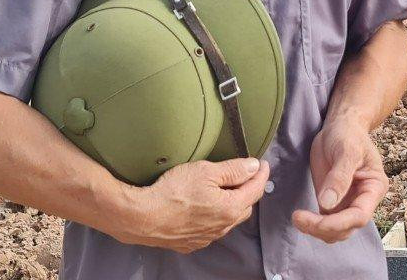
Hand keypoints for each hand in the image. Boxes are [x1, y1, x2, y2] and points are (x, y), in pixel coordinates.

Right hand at [117, 157, 269, 252]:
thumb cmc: (173, 192)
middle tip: (247, 174)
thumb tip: (254, 167)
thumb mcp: (206, 171)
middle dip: (249, 189)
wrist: (142, 217)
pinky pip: (212, 229)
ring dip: (233, 204)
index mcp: (230, 208)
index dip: (261, 174)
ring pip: (229, 219)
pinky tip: (207, 207)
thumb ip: (233, 169)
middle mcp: (222, 227)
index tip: (263, 164)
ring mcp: (207, 237)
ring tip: (227, 189)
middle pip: (245, 206)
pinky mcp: (192, 242)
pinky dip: (216, 216)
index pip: (255, 189)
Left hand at [292, 118, 387, 243]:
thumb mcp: (346, 150)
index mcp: (374, 187)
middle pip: (347, 228)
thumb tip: (327, 204)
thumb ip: (339, 177)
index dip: (339, 223)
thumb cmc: (348, 134)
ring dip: (316, 230)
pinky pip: (324, 223)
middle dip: (324, 228)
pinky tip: (300, 217)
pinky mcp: (333, 203)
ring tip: (298, 217)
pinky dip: (312, 225)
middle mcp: (363, 200)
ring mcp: (348, 203)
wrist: (340, 126)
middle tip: (299, 217)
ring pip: (335, 231)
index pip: (360, 215)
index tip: (317, 220)